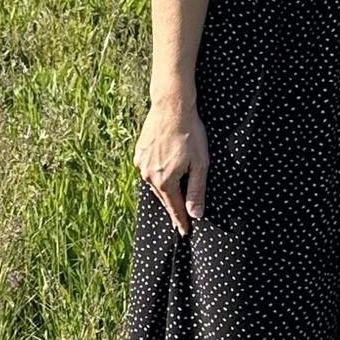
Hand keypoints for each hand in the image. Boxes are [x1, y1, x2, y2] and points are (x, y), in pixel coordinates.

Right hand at [134, 98, 209, 234]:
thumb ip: (197, 190)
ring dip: (164, 191)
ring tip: (172, 198)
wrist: (171, 107)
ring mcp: (141, 163)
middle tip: (180, 220)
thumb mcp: (201, 163)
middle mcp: (148, 175)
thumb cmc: (190, 133)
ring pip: (154, 184)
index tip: (185, 232)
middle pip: (163, 197)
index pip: (174, 207)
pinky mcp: (139, 153)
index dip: (181, 220)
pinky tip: (163, 174)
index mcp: (164, 180)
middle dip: (173, 207)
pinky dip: (157, 176)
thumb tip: (196, 214)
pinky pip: (148, 171)